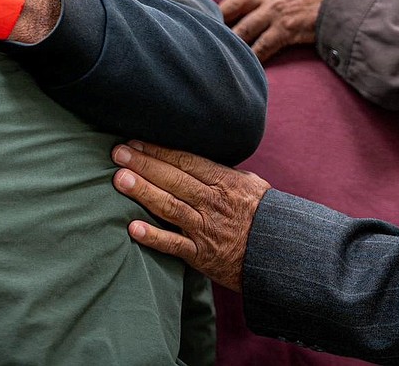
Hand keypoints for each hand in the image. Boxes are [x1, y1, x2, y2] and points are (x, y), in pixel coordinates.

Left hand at [112, 141, 269, 291]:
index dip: (159, 150)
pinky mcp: (202, 256)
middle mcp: (213, 203)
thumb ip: (221, 171)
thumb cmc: (263, 215)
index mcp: (224, 182)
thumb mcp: (249, 185)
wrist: (280, 255)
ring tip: (120, 180)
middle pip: (174, 179)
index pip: (186, 161)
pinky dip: (154, 237)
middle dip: (144, 164)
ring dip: (143, 192)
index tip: (135, 142)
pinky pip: (175, 245)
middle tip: (118, 154)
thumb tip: (193, 156)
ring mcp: (206, 229)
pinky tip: (133, 228)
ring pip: (170, 207)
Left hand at [210, 0, 349, 61]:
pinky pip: (261, 46)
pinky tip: (245, 62)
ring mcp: (275, 11)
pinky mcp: (283, 31)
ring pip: (244, 26)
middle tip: (213, 20)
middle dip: (223, 12)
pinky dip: (252, 55)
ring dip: (233, 37)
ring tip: (224, 44)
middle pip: (236, 2)